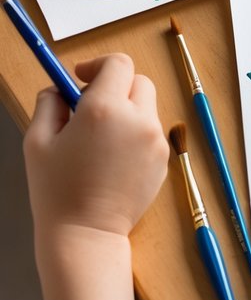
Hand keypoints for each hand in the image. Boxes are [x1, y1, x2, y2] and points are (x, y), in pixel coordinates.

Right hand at [24, 54, 168, 299]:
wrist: (86, 235)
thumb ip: (49, 103)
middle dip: (116, 87)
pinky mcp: (163, 160)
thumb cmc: (56, 190)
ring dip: (127, 111)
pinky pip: (151, 133)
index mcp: (104, 108)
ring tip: (101, 140)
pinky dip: (136, 135)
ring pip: (146, 107)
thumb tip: (60, 88)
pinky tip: (114, 160)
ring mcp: (155, 140)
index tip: (82, 78)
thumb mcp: (37, 141)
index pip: (118, 63)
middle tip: (91, 108)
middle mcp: (137, 119)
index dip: (99, 65)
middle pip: (138, 81)